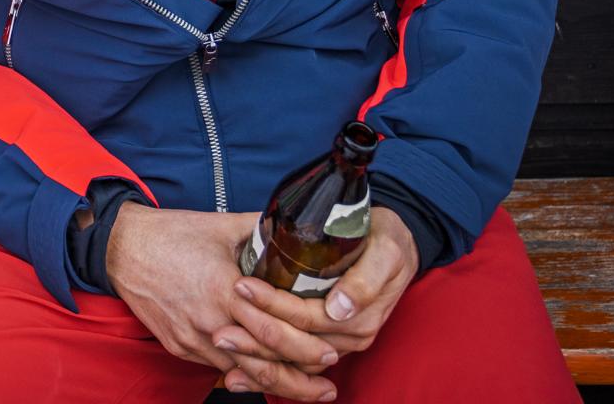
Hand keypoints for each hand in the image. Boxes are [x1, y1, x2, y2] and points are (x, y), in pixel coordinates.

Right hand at [104, 204, 339, 401]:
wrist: (122, 247)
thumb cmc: (171, 234)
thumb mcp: (222, 226)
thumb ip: (262, 231)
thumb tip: (296, 230)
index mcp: (225, 289)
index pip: (276, 329)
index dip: (307, 346)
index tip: (332, 352)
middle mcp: (210, 320)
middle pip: (264, 361)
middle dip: (301, 377)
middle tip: (328, 383)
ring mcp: (192, 338)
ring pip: (242, 372)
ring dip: (276, 383)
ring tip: (305, 390)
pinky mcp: (178, 346)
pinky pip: (217, 367)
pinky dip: (243, 374)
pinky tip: (263, 377)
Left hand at [217, 207, 419, 394]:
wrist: (394, 245)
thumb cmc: (385, 240)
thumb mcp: (385, 251)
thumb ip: (365, 280)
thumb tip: (339, 307)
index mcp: (360, 317)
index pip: (306, 317)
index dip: (273, 305)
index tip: (241, 287)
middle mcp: (349, 337)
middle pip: (294, 344)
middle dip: (255, 339)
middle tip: (218, 330)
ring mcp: (338, 343)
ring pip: (291, 359)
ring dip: (255, 357)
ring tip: (221, 346)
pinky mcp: (326, 342)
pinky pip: (294, 362)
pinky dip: (265, 368)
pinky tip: (234, 372)